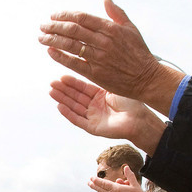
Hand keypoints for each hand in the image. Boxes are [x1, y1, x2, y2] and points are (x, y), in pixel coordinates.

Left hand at [39, 0, 183, 108]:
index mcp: (111, 28)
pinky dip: (60, 56)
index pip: (82, 17)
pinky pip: (73, 63)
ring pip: (70, 45)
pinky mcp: (95, 73)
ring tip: (42, 37)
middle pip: (72, 30)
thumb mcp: (131, 28)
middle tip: (43, 26)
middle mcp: (103, 42)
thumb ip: (116, 12)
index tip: (54, 15)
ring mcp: (98, 58)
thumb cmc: (139, 53)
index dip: (65, 15)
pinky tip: (50, 51)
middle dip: (54, 26)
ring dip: (53, 40)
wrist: (146, 78)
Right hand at [49, 74, 165, 153]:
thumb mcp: (113, 87)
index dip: (71, 82)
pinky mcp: (93, 128)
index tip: (61, 76)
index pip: (83, 88)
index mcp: (100, 96)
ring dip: (62, 100)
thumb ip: (101, 79)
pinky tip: (59, 106)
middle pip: (76, 96)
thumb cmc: (132, 101)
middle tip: (52, 82)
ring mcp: (93, 117)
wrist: (140, 118)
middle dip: (63, 90)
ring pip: (74, 107)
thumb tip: (90, 63)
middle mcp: (95, 106)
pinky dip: (68, 113)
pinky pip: (77, 120)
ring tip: (51, 91)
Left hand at [87, 165, 151, 191]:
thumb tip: (126, 167)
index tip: (91, 178)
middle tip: (88, 182)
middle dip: (93, 185)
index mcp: (116, 189)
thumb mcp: (135, 185)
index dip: (96, 180)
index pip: (103, 183)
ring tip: (95, 187)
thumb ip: (130, 176)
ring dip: (99, 191)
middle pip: (100, 189)